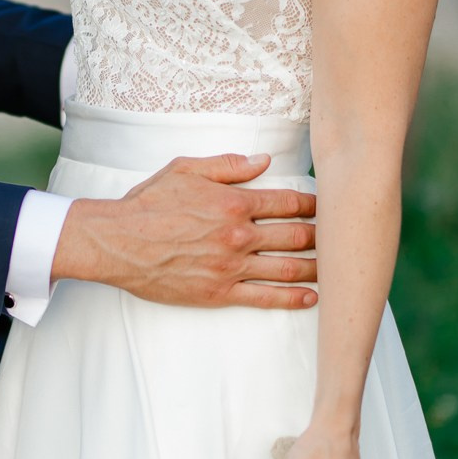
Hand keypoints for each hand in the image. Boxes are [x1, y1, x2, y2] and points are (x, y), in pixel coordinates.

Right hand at [53, 152, 316, 308]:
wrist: (117, 242)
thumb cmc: (149, 202)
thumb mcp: (186, 169)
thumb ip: (229, 165)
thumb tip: (264, 160)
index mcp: (233, 202)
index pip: (288, 202)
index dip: (313, 203)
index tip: (327, 205)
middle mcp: (238, 234)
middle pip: (295, 236)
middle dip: (322, 235)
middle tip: (339, 236)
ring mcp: (230, 266)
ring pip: (287, 268)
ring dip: (316, 268)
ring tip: (335, 268)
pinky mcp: (219, 292)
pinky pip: (265, 297)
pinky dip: (292, 298)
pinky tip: (311, 297)